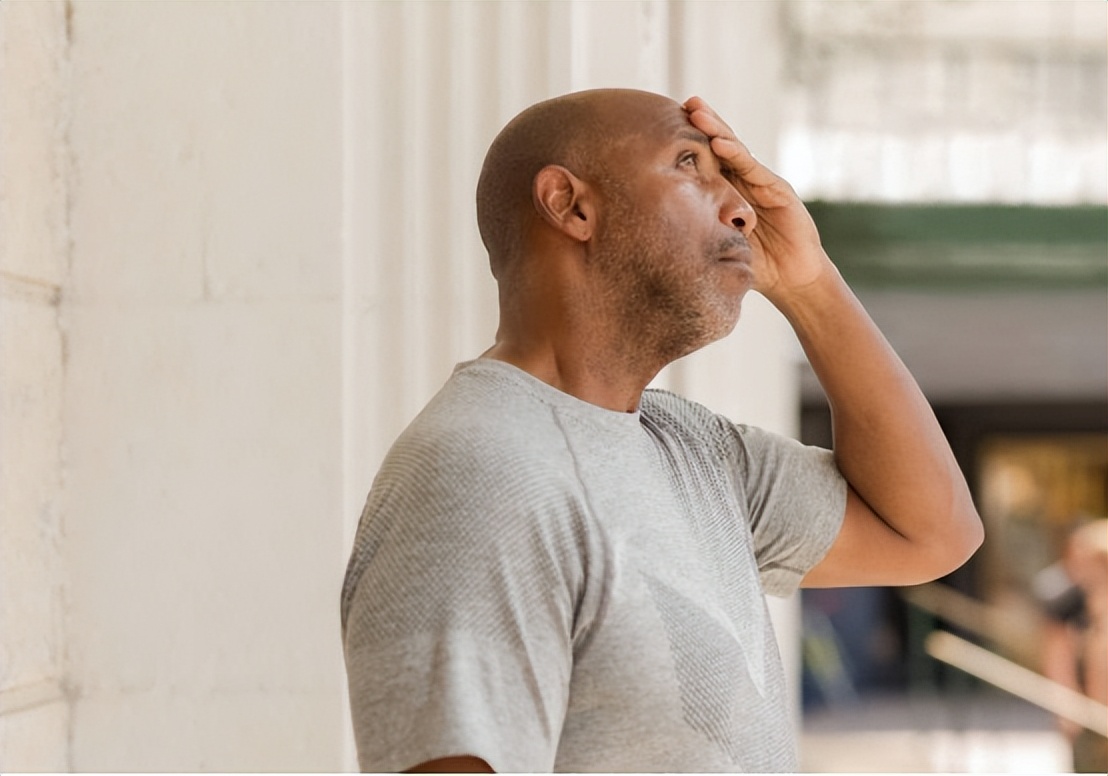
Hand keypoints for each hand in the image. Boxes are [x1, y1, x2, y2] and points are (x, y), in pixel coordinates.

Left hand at [683, 96, 830, 303]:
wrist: (792, 277)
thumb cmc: (755, 263)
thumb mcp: (719, 244)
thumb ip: (699, 231)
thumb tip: (655, 232)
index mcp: (728, 191)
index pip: (707, 160)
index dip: (691, 141)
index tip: (667, 123)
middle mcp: (744, 181)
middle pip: (721, 145)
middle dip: (703, 123)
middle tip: (683, 104)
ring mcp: (762, 183)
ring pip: (736, 150)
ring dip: (716, 129)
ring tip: (697, 112)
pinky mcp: (778, 190)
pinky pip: (754, 170)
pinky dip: (737, 155)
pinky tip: (719, 143)